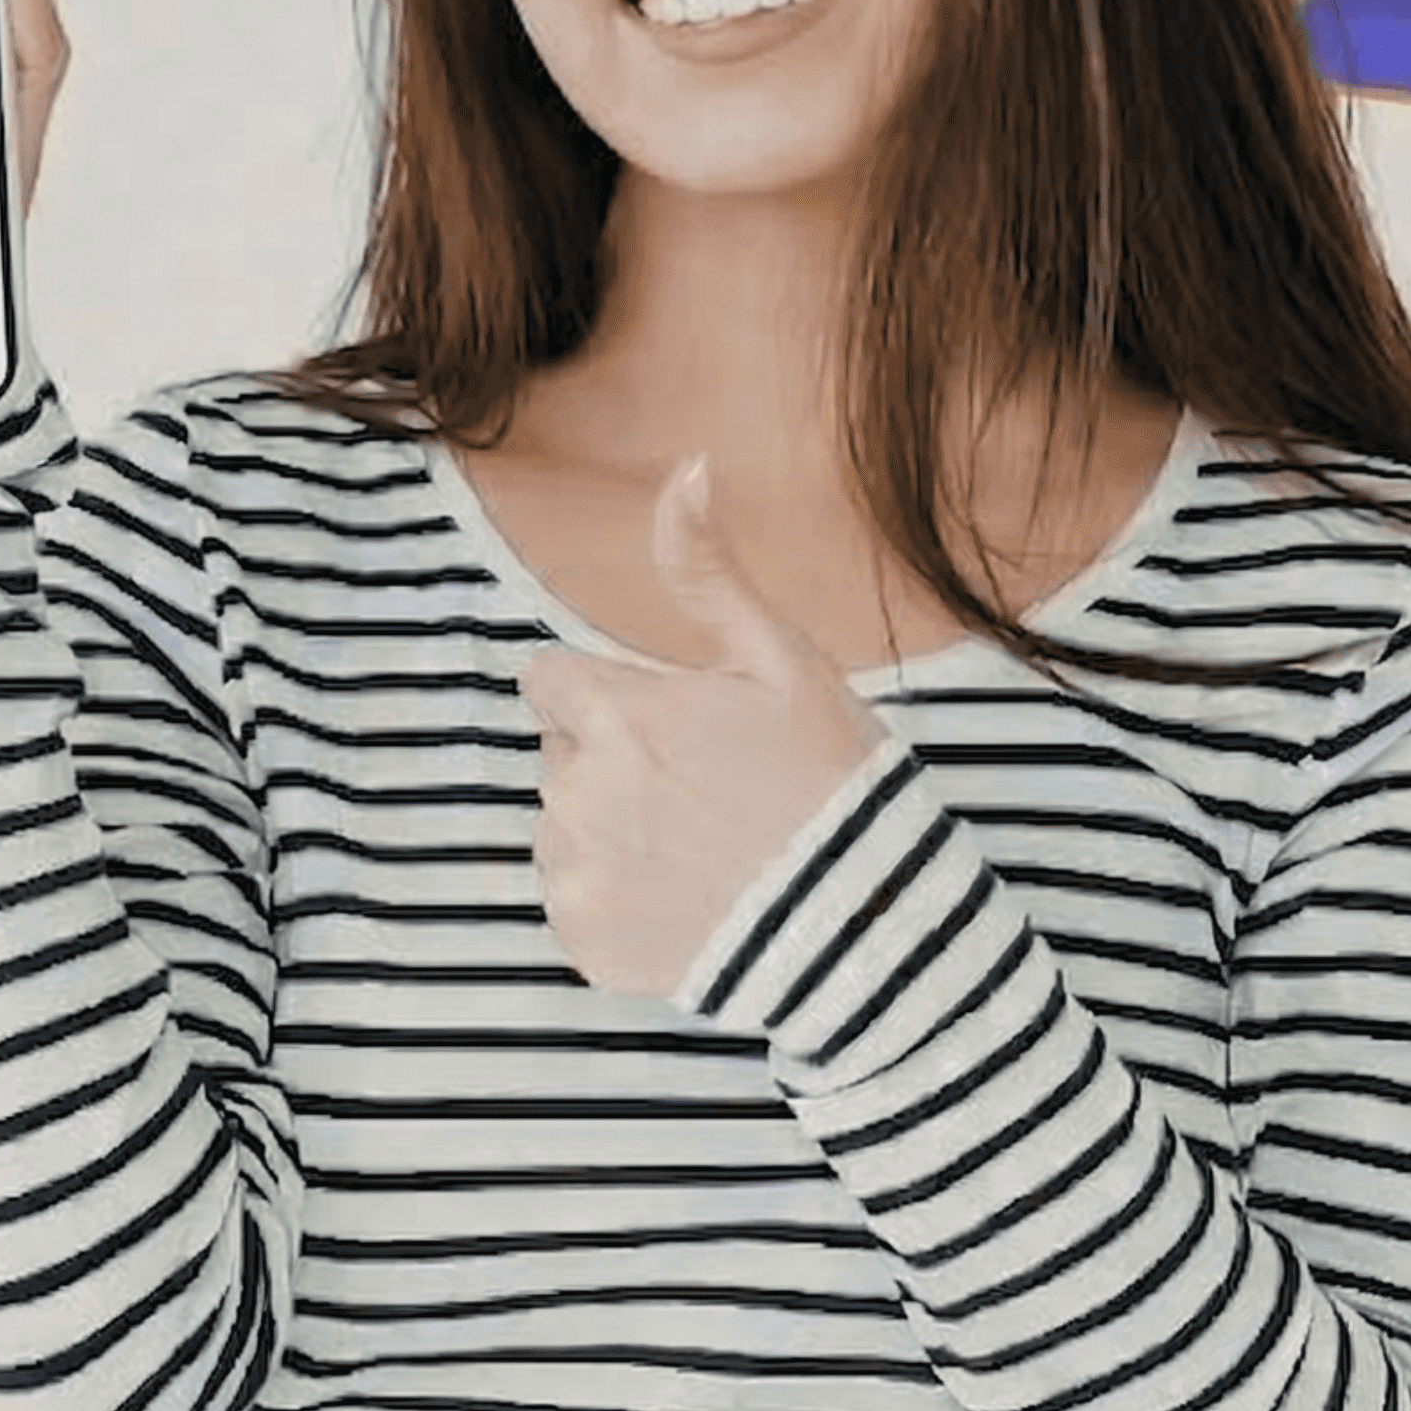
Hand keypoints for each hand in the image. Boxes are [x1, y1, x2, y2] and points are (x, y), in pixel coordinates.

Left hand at [519, 457, 895, 1002]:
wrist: (862, 927)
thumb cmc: (830, 781)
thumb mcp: (780, 659)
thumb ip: (708, 568)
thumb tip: (689, 465)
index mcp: (616, 715)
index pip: (548, 680)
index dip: (608, 693)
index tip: (672, 721)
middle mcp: (577, 794)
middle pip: (559, 754)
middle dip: (613, 759)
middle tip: (704, 787)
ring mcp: (578, 876)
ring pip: (562, 827)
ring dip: (610, 829)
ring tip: (699, 846)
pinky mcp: (583, 944)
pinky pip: (575, 901)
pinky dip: (616, 900)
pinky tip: (687, 898)